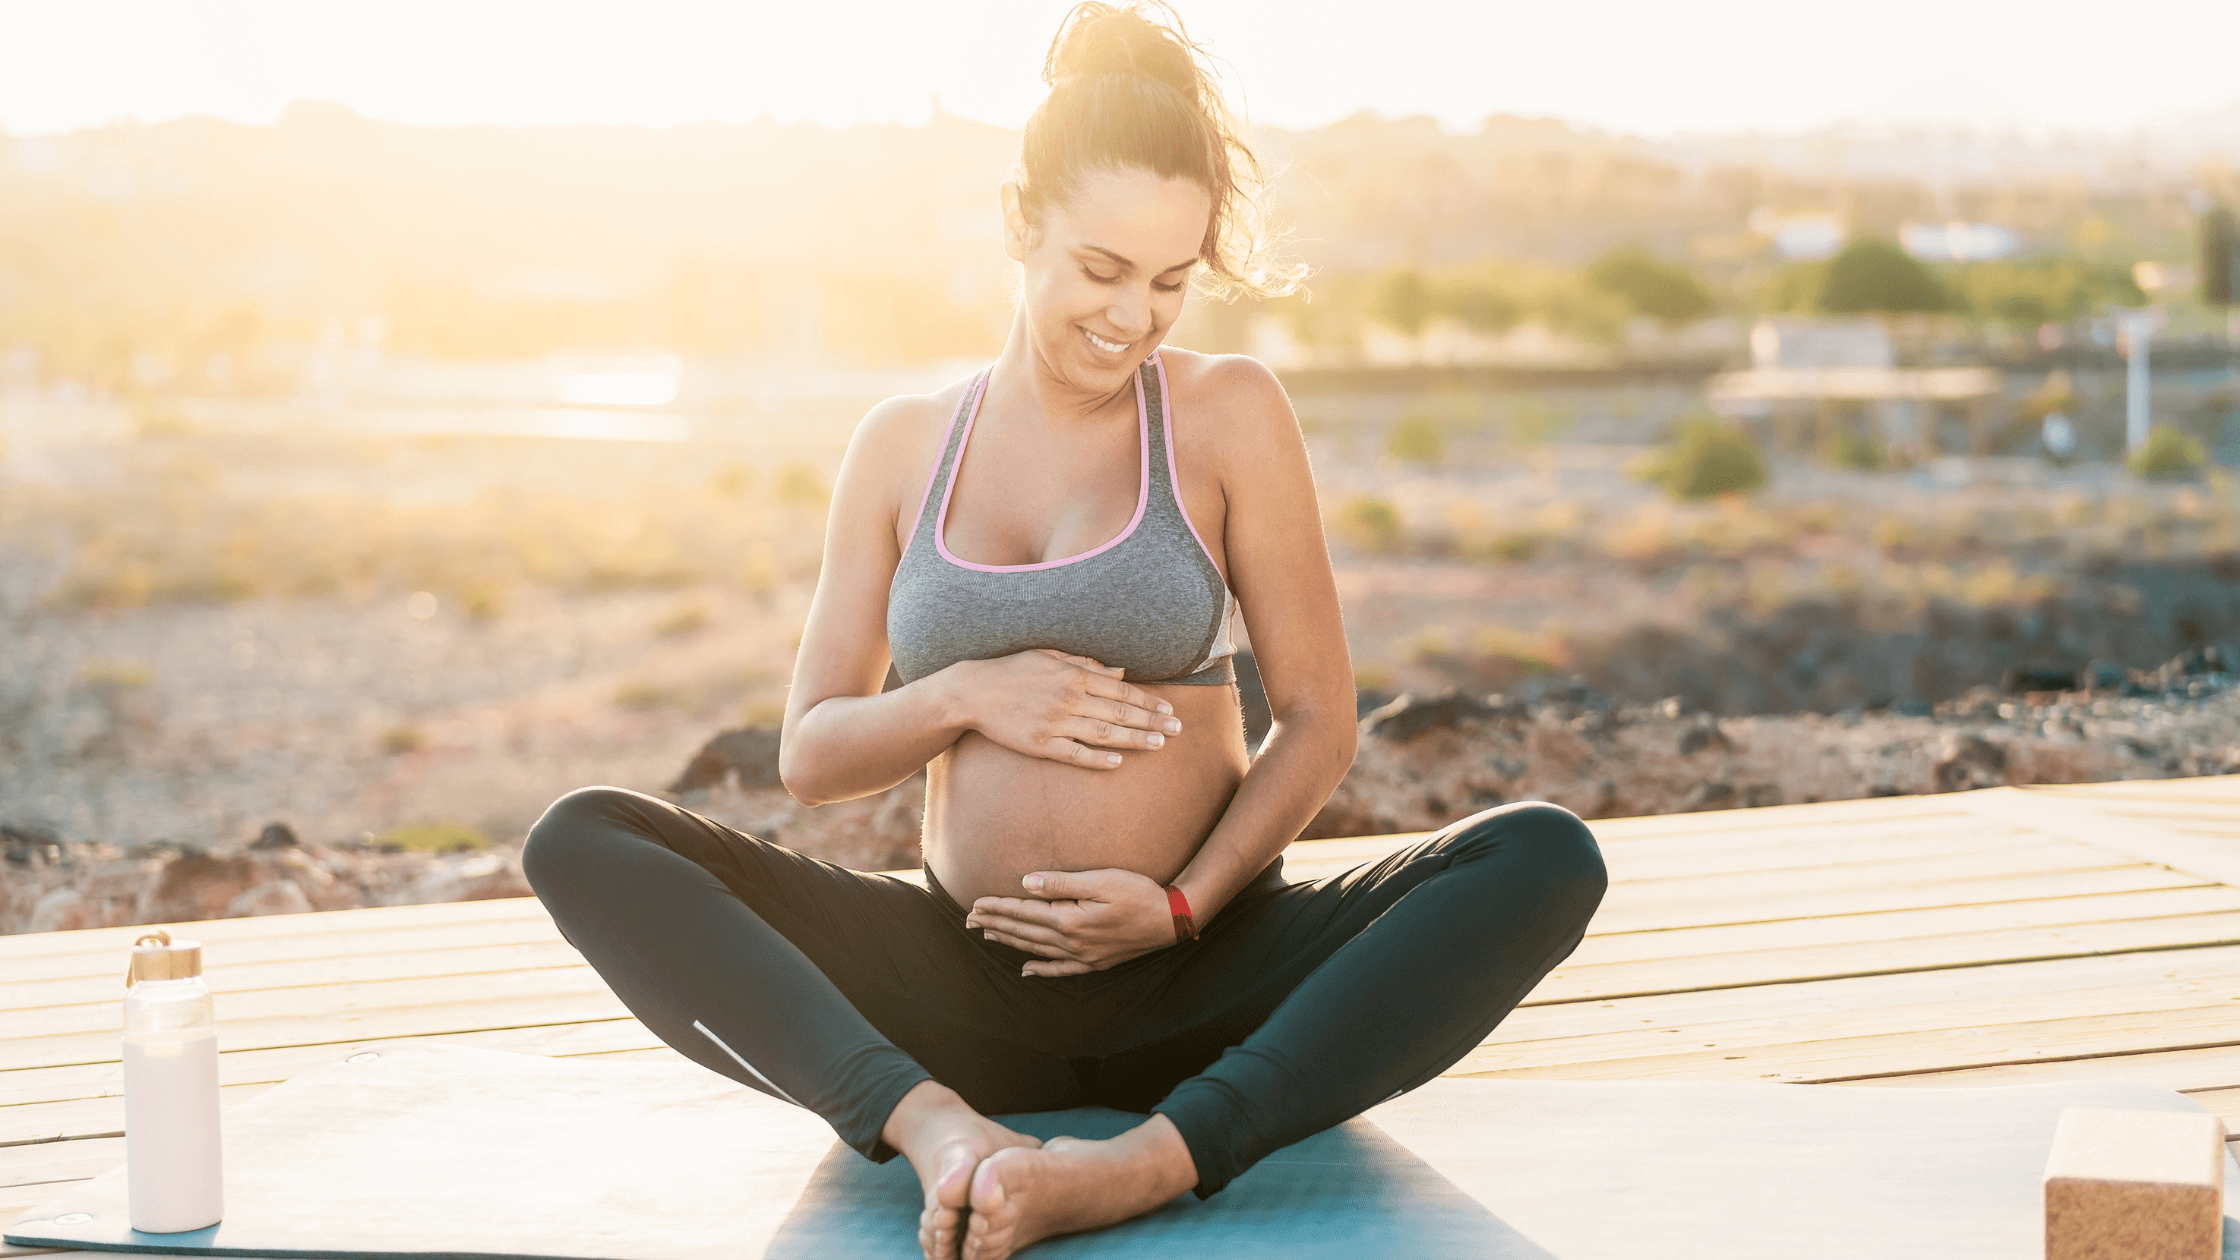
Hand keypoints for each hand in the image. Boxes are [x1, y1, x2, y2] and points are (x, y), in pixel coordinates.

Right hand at [957, 648, 1180, 769]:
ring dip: (1134, 739)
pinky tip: (1117, 763)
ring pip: (1103, 733)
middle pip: (1119, 712)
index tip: (1170, 710)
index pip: (1121, 690)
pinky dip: (1097, 759)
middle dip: (1152, 721)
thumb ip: (1086, 664)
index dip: (1148, 701)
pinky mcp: (1040, 744)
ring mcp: (1054, 722)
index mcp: (1073, 675)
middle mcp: (1068, 698)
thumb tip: (1120, 671)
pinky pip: (1074, 753)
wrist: (973, 691)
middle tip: (1178, 730)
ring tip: (1158, 744)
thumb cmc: (1014, 670)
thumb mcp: (1051, 656)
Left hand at [965, 868, 1177, 976]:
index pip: (1025, 912)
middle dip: (995, 924)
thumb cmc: (1139, 893)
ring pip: (1037, 949)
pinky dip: (1040, 970)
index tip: (975, 904)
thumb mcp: (1101, 879)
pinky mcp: (1095, 963)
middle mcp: (1072, 943)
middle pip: (1025, 932)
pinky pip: (1060, 970)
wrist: (1172, 919)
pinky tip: (1025, 969)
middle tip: (968, 920)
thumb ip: (1063, 883)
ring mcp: (1083, 956)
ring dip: (1010, 941)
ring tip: (987, 935)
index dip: (998, 907)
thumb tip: (1027, 883)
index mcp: (1070, 920)